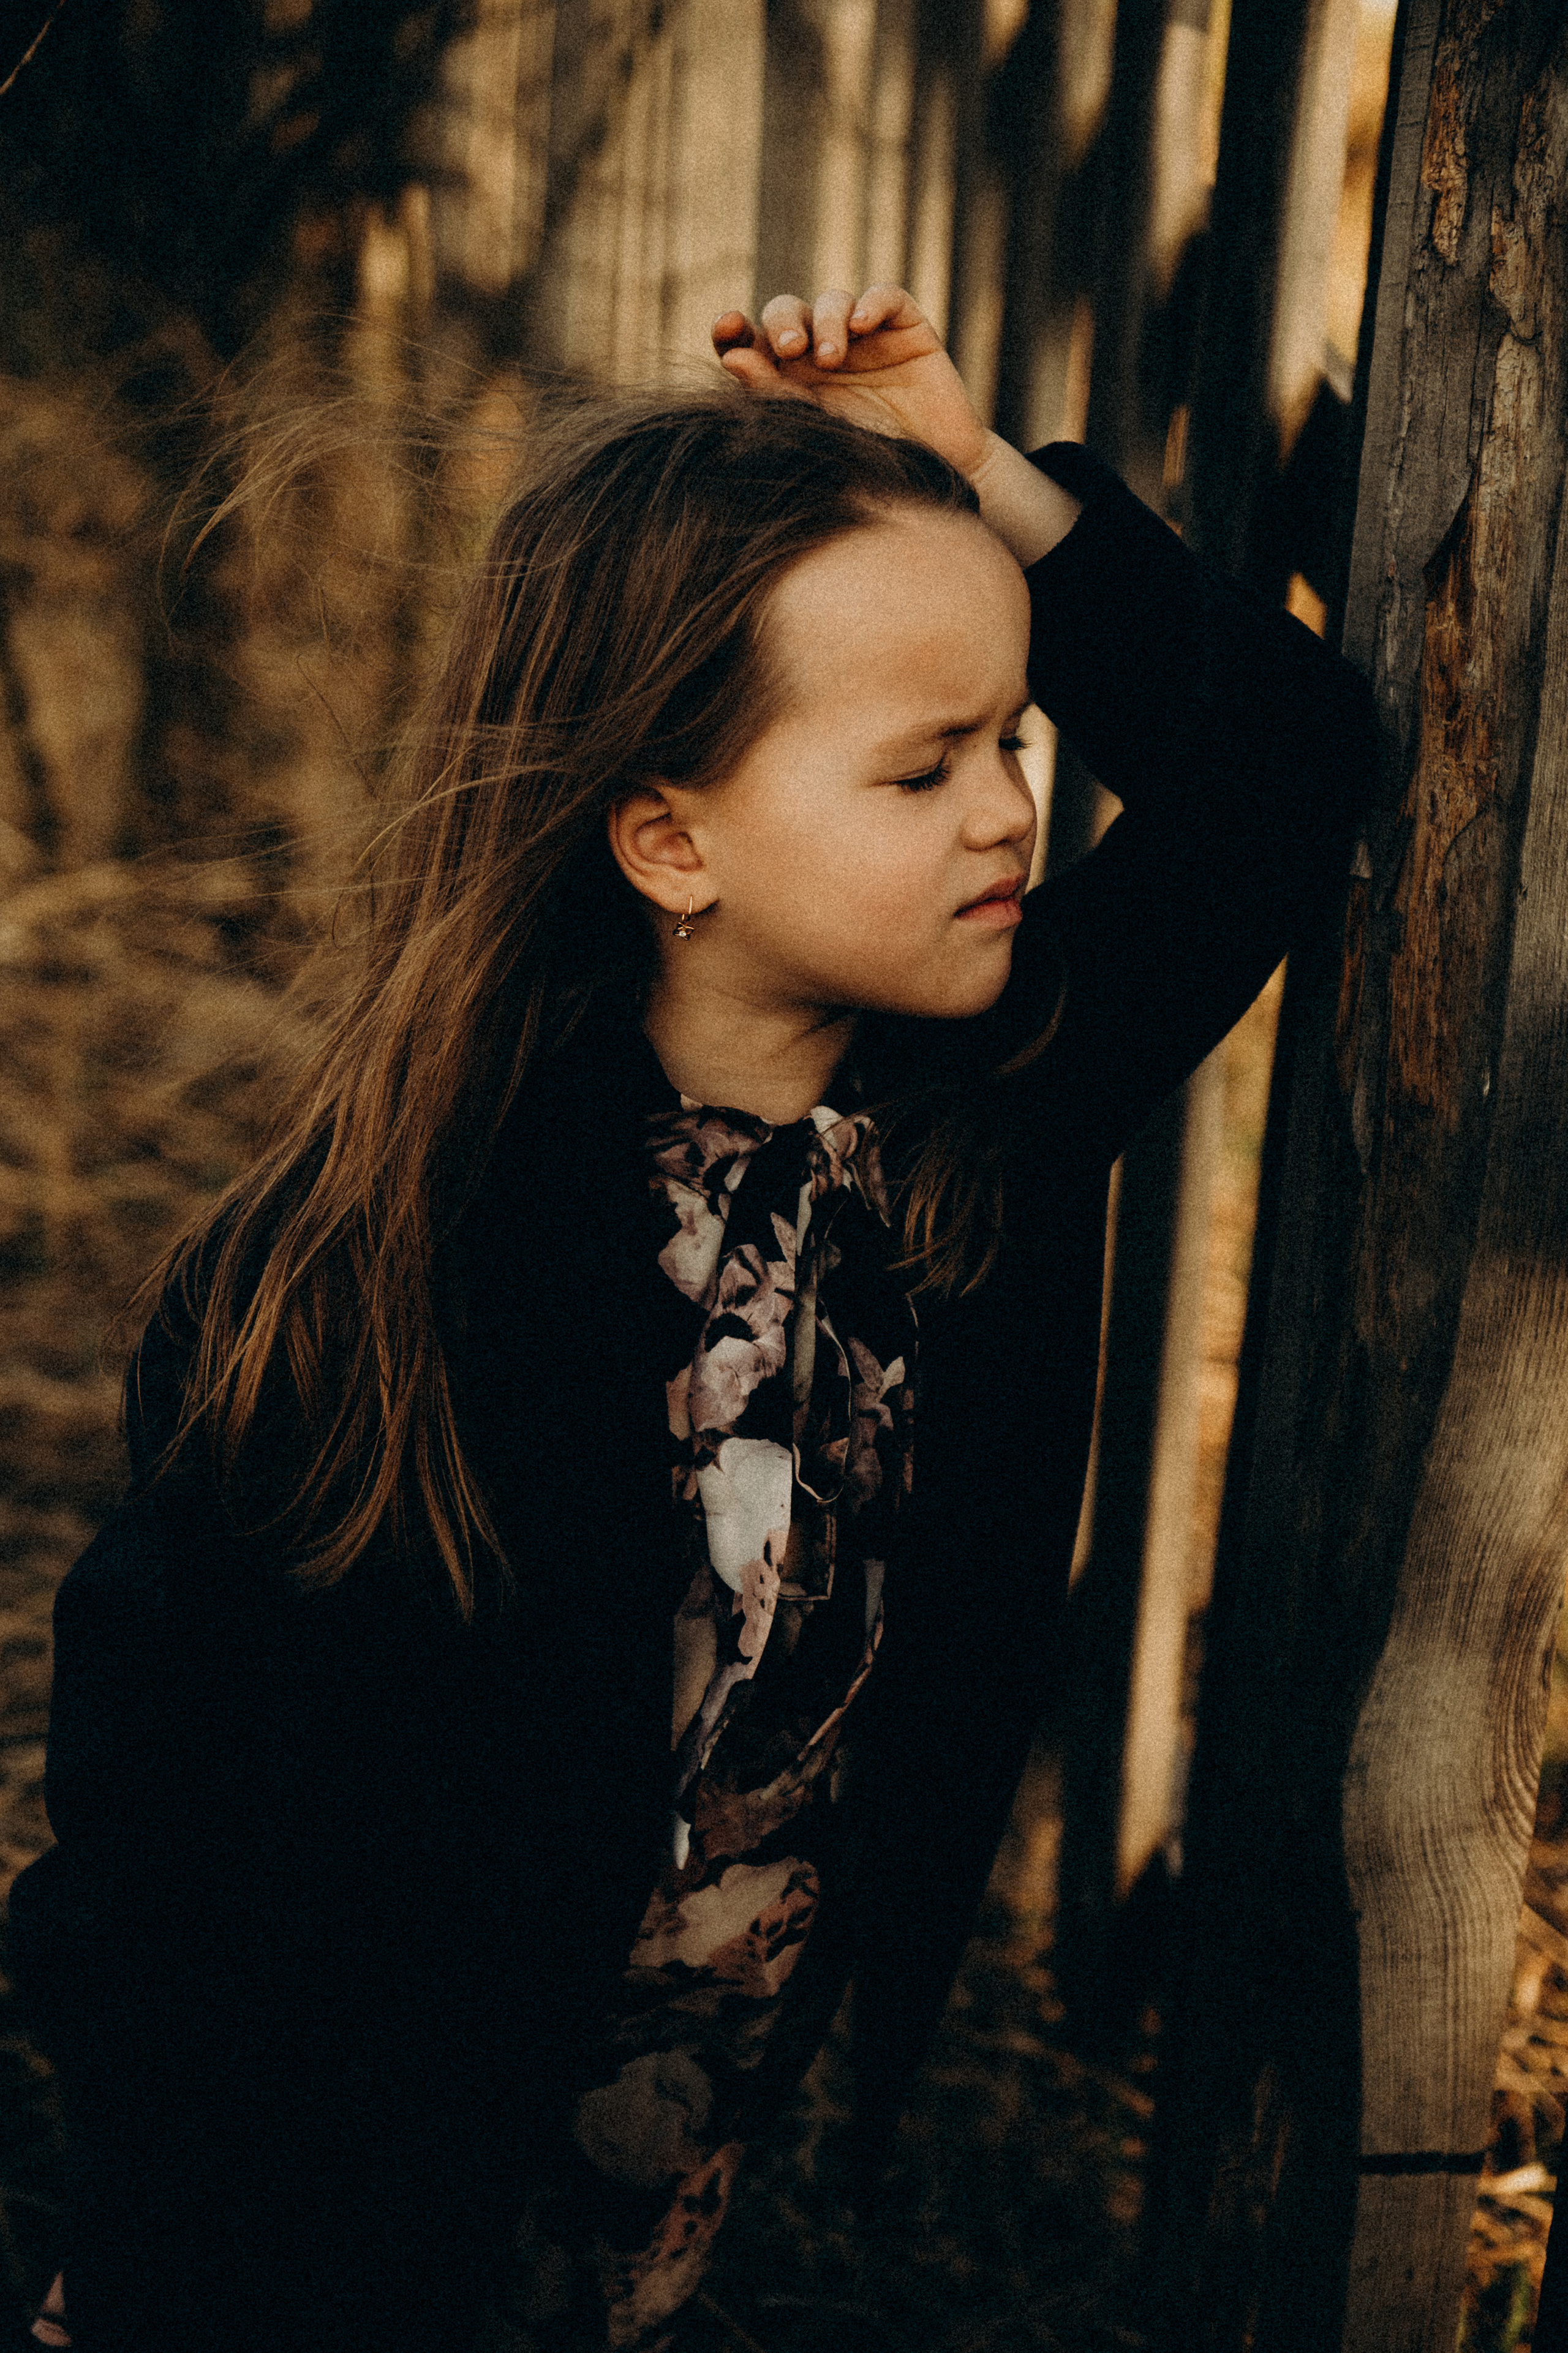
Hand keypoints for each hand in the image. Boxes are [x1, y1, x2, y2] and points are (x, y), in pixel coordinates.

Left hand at [712, 285, 1081, 568]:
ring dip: (826, 320)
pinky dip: (871, 304)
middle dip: (783, 322)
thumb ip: (773, 395)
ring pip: (832, 300)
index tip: (726, 331)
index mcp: (789, 377)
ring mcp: (864, 337)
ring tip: (831, 357)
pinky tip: (863, 326)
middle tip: (790, 349)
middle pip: (787, 311)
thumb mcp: (815, 431)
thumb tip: (731, 358)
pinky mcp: (905, 328)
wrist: (938, 479)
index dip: (735, 329)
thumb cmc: (871, 464)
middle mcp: (821, 351)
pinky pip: (885, 296)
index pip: (752, 340)